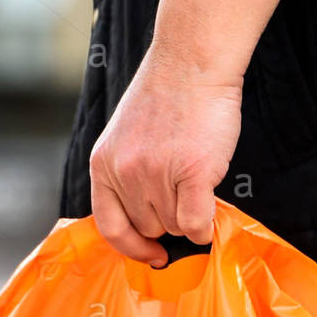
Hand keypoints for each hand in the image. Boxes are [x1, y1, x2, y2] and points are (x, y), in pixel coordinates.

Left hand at [89, 54, 241, 264]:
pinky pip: (196, 224)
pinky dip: (207, 227)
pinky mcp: (191, 173)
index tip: (152, 253)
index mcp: (103, 164)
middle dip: (169, 218)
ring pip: (175, 227)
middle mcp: (125, 172)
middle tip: (184, 191)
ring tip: (196, 179)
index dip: (132, 247)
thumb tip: (149, 222)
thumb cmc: (168, 98)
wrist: (193, 63)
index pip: (109, 227)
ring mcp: (157, 173)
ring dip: (190, 215)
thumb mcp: (126, 138)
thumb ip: (127, 175)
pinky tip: (213, 214)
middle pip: (150, 228)